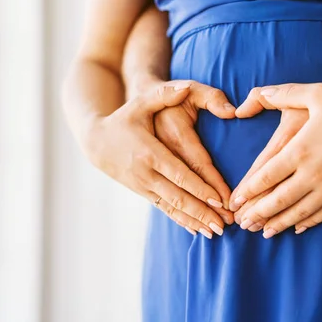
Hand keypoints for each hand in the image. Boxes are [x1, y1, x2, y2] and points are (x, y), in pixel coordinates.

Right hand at [87, 80, 234, 237]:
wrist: (96, 141)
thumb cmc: (124, 119)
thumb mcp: (140, 103)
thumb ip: (164, 94)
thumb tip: (185, 88)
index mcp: (149, 152)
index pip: (179, 173)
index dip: (199, 188)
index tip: (219, 200)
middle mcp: (146, 173)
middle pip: (178, 196)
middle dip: (202, 212)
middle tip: (225, 225)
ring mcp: (144, 186)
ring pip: (172, 207)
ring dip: (194, 221)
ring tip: (215, 233)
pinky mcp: (143, 192)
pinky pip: (165, 209)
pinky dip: (181, 220)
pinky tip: (197, 230)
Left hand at [230, 83, 321, 237]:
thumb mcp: (314, 94)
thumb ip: (283, 94)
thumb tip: (258, 95)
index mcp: (299, 150)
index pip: (266, 176)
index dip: (248, 191)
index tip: (235, 201)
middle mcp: (312, 173)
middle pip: (278, 199)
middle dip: (258, 213)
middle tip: (243, 223)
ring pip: (299, 211)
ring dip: (279, 223)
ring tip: (264, 233)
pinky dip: (308, 221)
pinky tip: (298, 227)